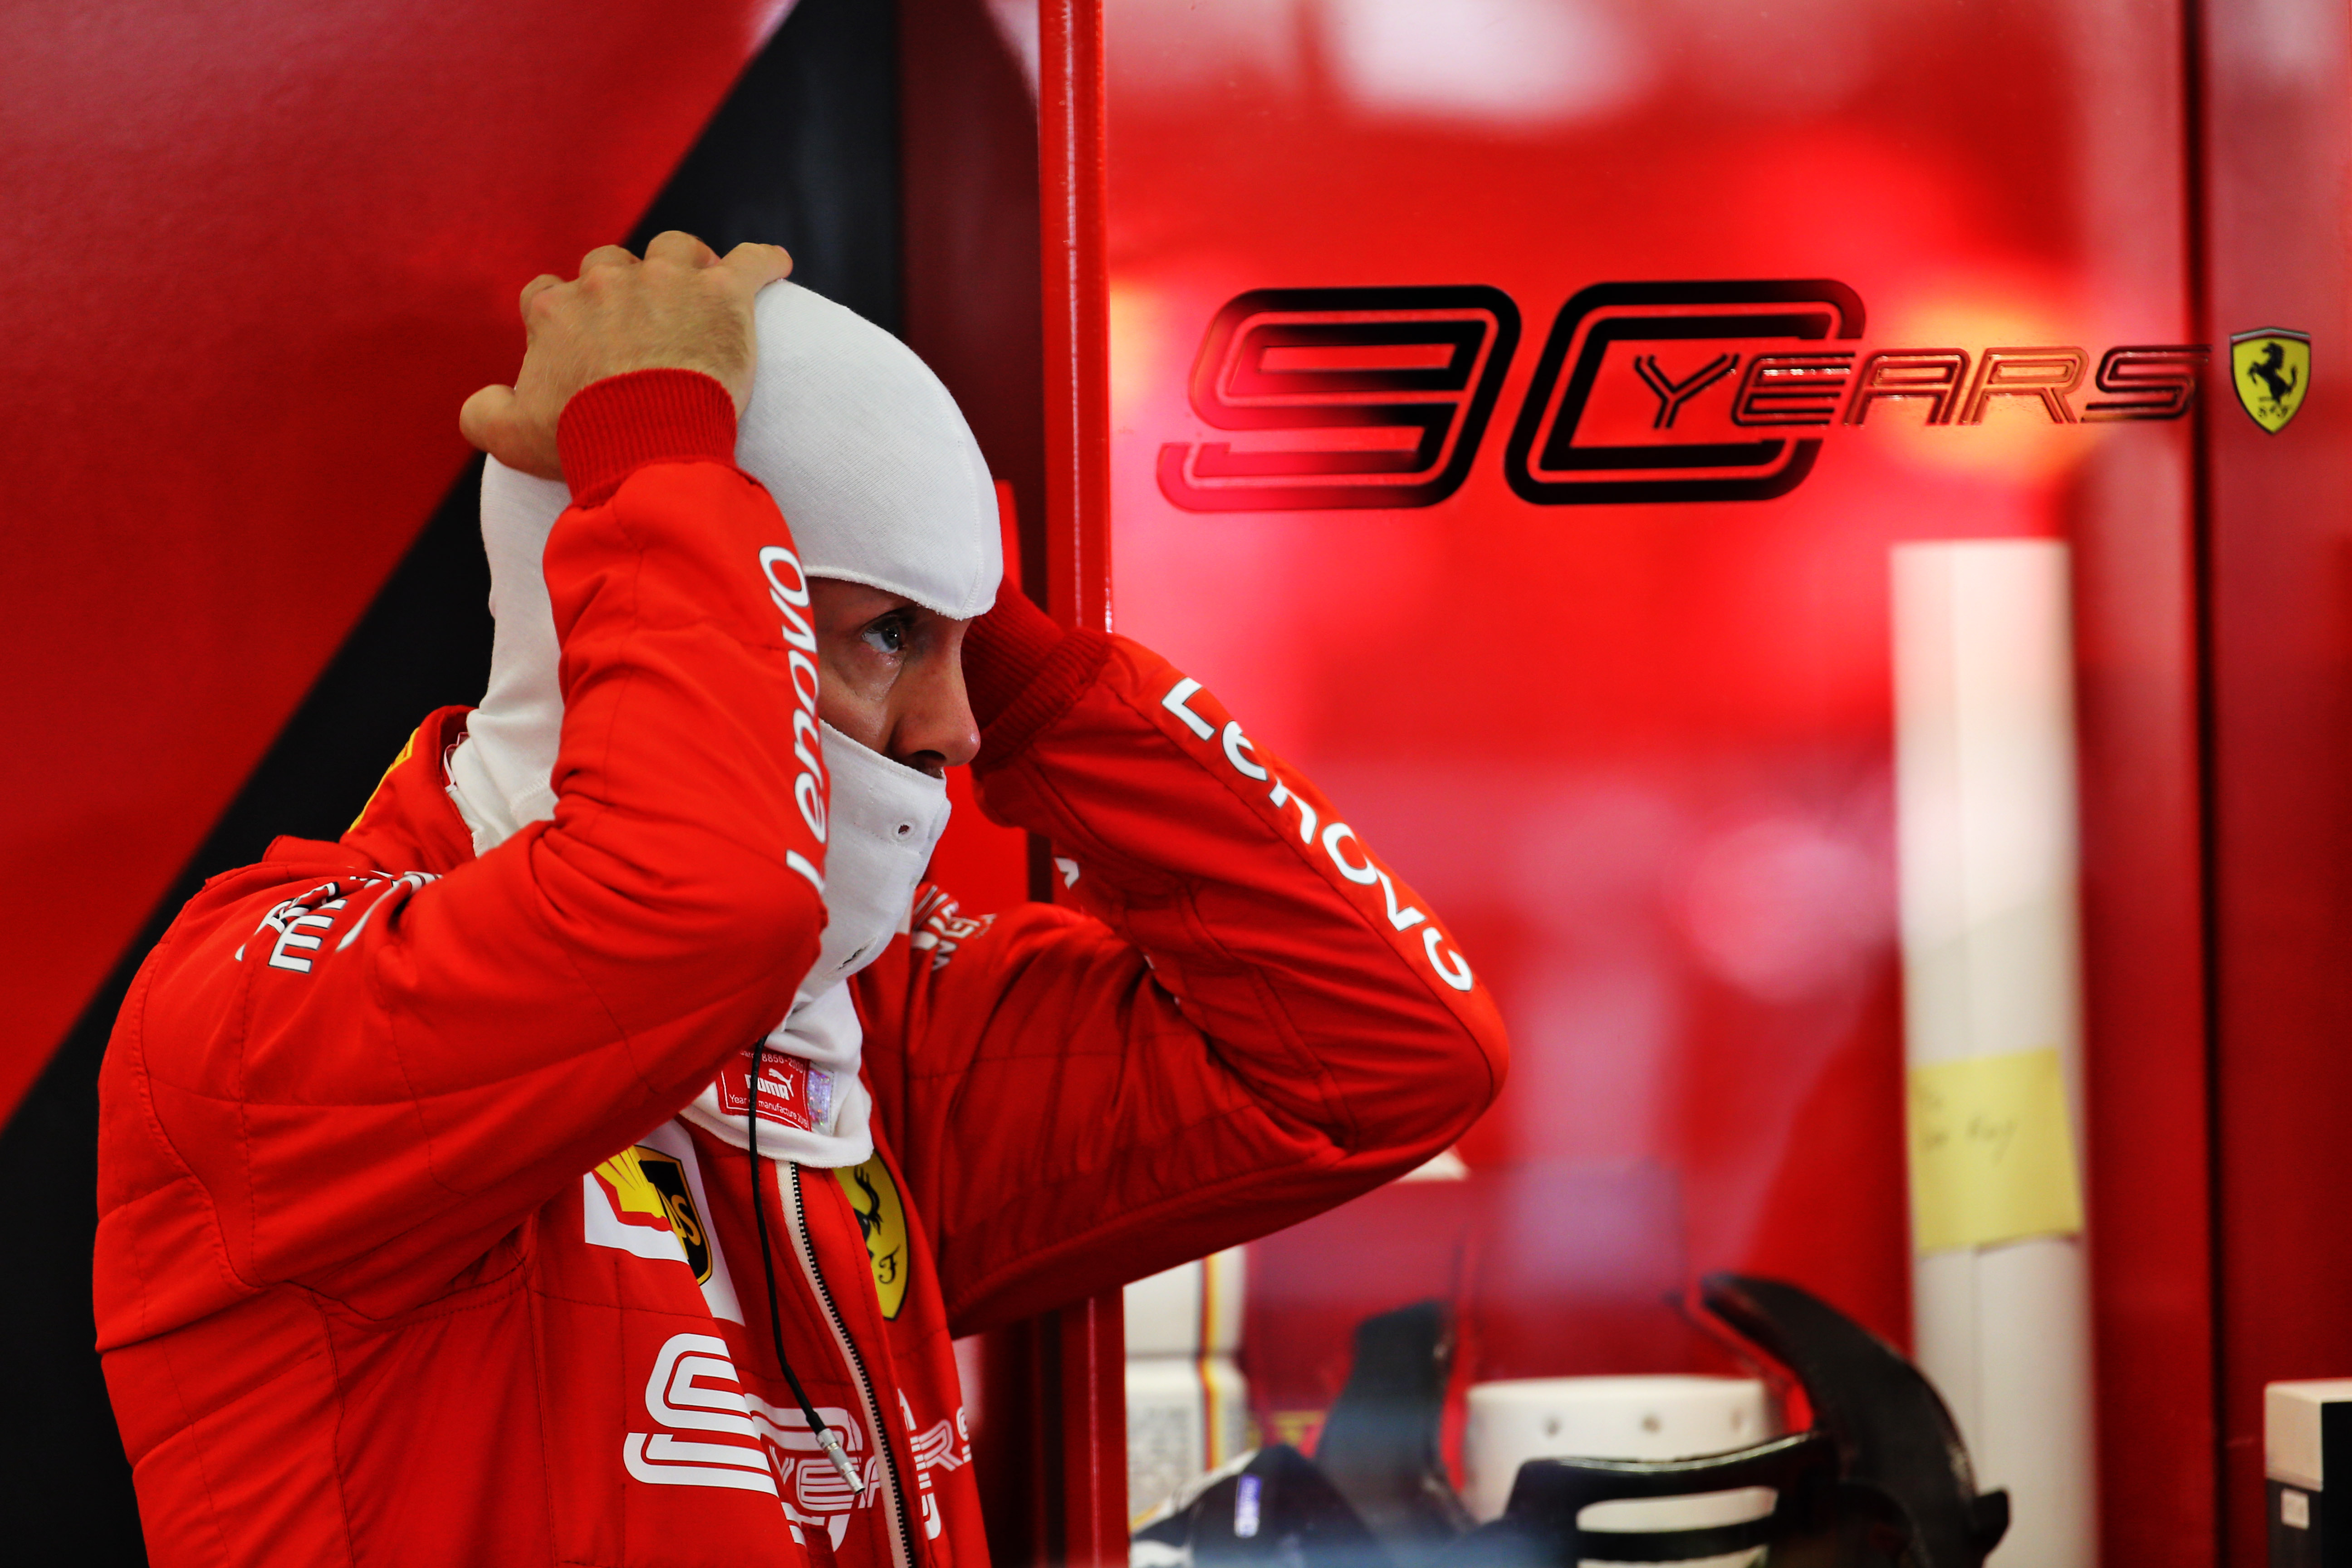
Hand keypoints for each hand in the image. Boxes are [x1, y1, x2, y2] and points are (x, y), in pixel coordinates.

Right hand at [460, 231, 792, 479]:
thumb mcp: (509, 437)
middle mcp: (608, 283)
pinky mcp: (724, 294)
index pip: (550, 293)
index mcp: (557, 310)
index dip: (564, 311)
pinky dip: (765, 263)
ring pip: (675, 249)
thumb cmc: (580, 441)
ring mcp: (669, 282)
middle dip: (622, 286)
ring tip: (699, 291)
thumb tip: (485, 401)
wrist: (648, 445)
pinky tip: (777, 267)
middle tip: (643, 323)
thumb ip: (483, 413)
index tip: (583, 337)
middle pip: (611, 264)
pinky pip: (752, 263)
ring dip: (684, 265)